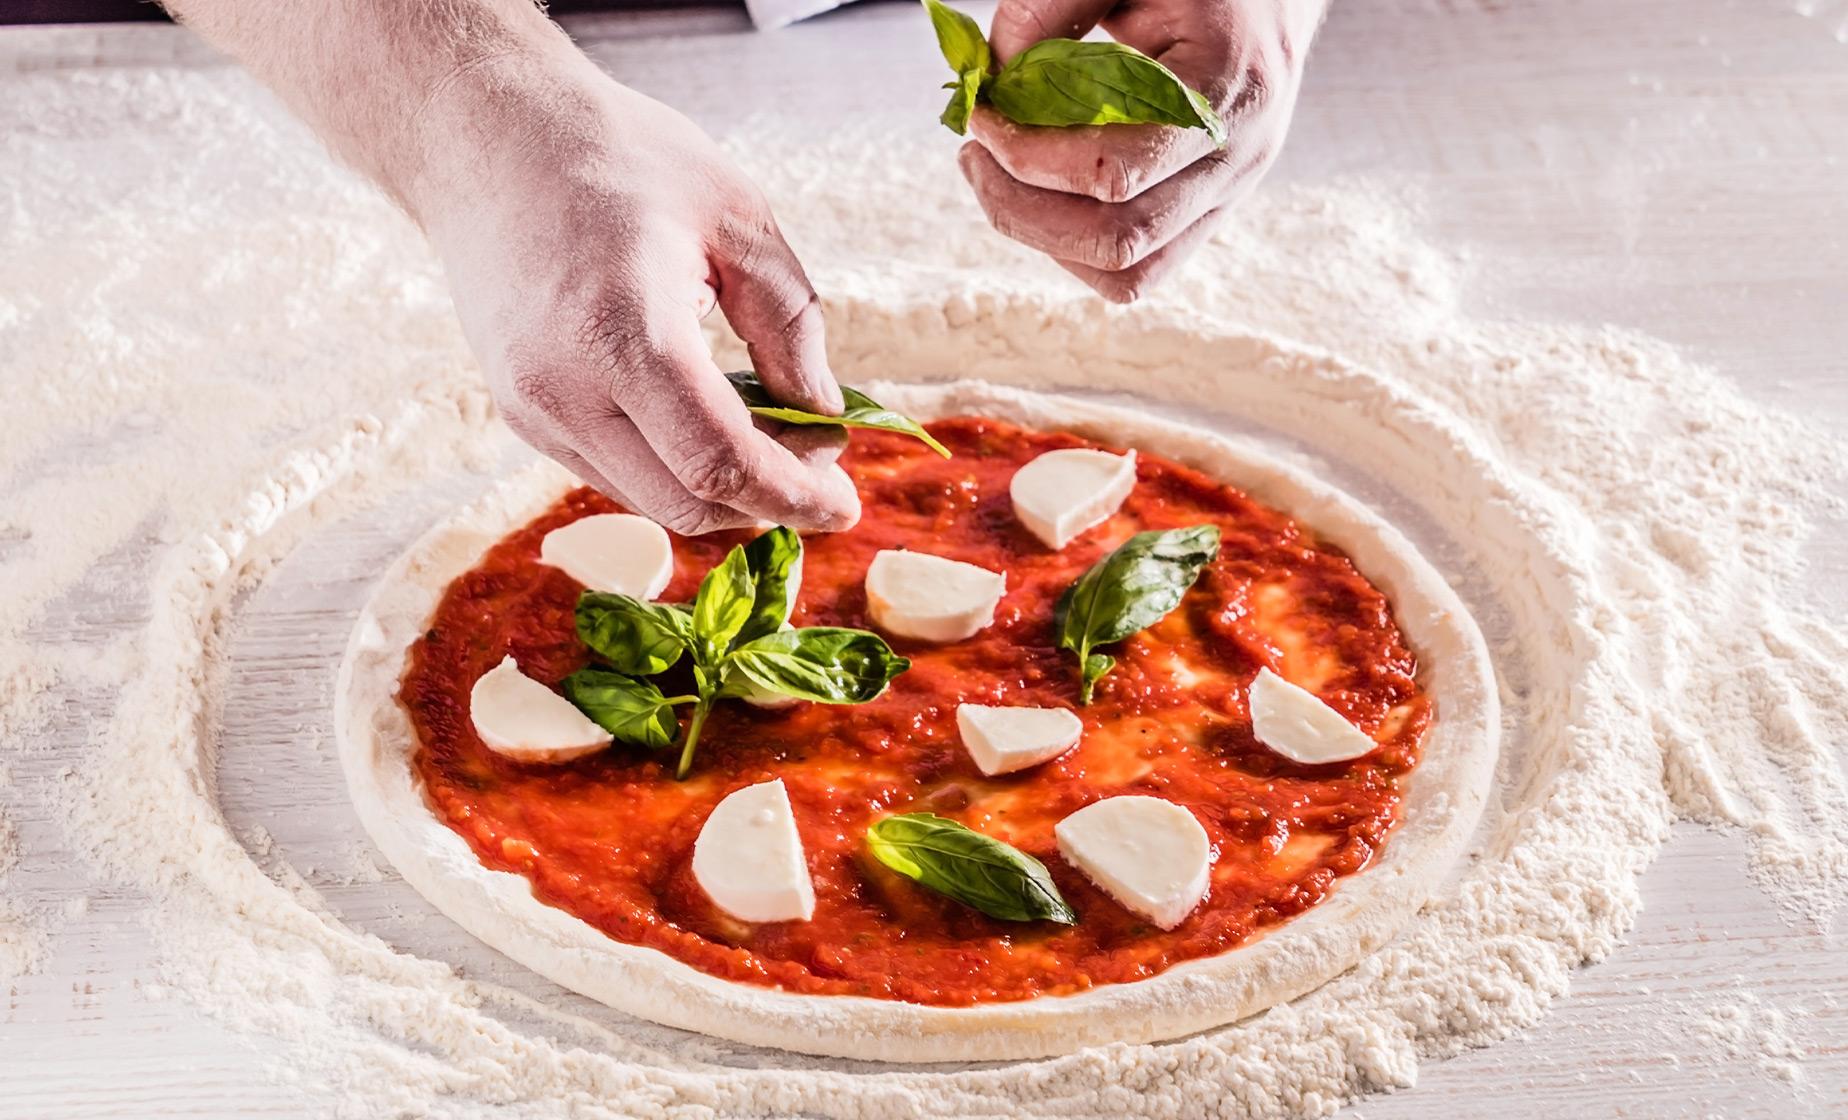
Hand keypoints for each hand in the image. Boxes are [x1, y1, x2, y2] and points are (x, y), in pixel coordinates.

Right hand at [412, 56, 860, 535]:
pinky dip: (675, 468)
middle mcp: (563, 388)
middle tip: (821, 467)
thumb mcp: (735, 215)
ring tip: (773, 435)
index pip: (718, 462)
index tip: (844, 504)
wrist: (485, 137)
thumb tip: (823, 413)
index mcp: (621, 331)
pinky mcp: (521, 414)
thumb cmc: (616, 157)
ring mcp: (533, 409)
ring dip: (722, 490)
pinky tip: (712, 421)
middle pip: (687, 504)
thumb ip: (789, 323)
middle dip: (767, 503)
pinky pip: (615, 474)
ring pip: (650, 501)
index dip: (792, 497)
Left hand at [959, 0, 1326, 301]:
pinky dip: (1073, 249)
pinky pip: (1136, 271)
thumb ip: (1054, 2)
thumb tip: (996, 77)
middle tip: (974, 155)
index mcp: (1226, 93)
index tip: (983, 114)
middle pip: (1117, 239)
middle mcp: (1236, 160)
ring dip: (1041, 236)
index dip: (1029, 155)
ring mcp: (1226, 196)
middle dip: (1022, 207)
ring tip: (995, 178)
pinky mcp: (1206, 215)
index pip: (1114, 173)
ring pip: (1125, 271)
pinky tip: (1040, 198)